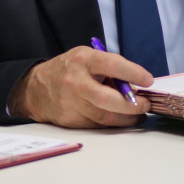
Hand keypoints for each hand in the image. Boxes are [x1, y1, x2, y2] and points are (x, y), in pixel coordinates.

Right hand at [9, 46, 151, 128]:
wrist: (35, 89)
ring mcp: (70, 103)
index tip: (148, 80)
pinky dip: (112, 123)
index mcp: (82, 60)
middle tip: (145, 105)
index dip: (133, 73)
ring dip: (127, 117)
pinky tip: (119, 118)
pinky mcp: (70, 120)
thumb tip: (136, 87)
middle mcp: (75, 82)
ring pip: (105, 117)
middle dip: (132, 105)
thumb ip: (109, 70)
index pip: (112, 65)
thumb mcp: (86, 59)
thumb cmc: (68, 70)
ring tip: (137, 113)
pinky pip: (97, 125)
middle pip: (108, 99)